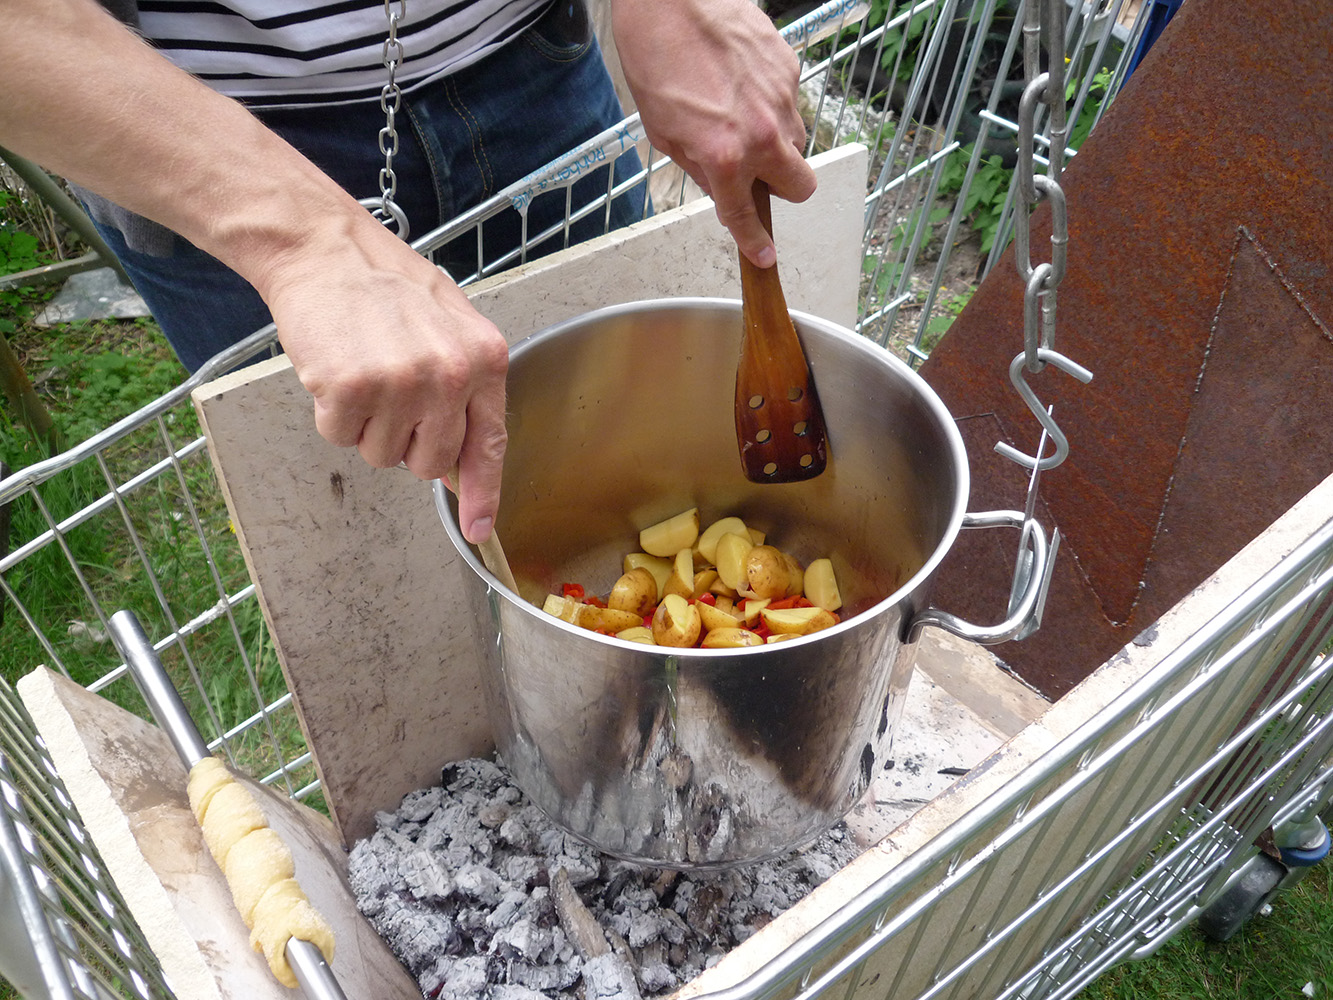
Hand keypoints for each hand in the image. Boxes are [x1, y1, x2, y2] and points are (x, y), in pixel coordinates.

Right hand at [0, 0, 509, 542]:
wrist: (326, 248)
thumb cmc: (385, 286)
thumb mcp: (448, 329)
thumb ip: (464, 393)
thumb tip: (458, 466)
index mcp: (484, 360)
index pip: (488, 444)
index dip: (481, 494)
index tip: (477, 529)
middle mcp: (450, 375)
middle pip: (428, 462)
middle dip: (405, 442)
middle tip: (388, 392)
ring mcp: (402, 383)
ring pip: (382, 455)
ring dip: (365, 425)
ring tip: (362, 369)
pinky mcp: (351, 388)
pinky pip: (339, 437)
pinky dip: (331, 413)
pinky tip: (335, 368)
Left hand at [611, 0, 816, 267]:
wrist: (671, 2)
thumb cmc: (657, 60)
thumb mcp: (664, 135)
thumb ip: (700, 169)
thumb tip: (720, 189)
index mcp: (724, 158)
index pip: (747, 216)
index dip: (755, 242)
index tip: (764, 255)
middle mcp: (761, 134)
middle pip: (801, 187)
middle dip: (784, 189)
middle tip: (759, 175)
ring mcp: (781, 100)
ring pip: (796, 142)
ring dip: (775, 141)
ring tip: (738, 114)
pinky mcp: (789, 69)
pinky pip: (790, 102)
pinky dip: (771, 102)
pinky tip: (741, 83)